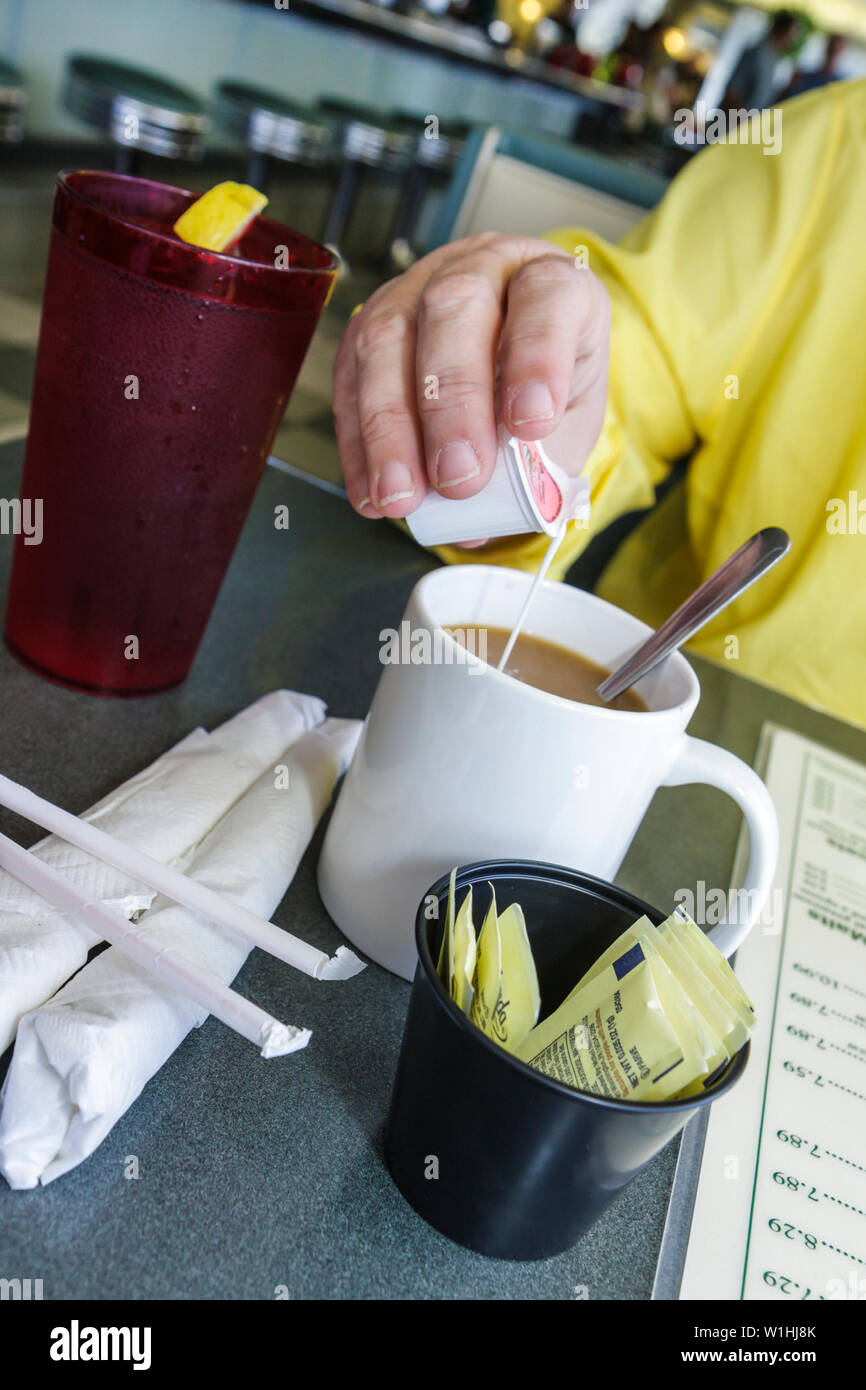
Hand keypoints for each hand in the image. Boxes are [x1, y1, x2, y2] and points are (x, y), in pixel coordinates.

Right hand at [333, 233, 609, 523]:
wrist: (517, 365)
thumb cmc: (547, 390)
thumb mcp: (568, 424)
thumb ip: (539, 458)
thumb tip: (486, 511)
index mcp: (550, 279)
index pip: (546, 296)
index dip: (537, 357)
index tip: (531, 424)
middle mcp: (482, 269)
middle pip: (455, 309)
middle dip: (452, 403)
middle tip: (457, 477)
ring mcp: (417, 288)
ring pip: (388, 337)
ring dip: (389, 427)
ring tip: (401, 494)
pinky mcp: (369, 323)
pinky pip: (350, 375)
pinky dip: (358, 441)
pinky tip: (370, 488)